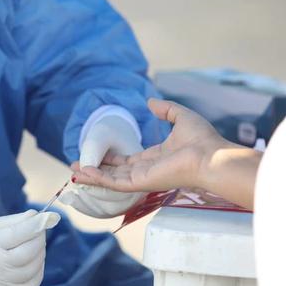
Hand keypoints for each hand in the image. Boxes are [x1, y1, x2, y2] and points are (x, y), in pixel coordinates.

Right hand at [0, 210, 60, 285]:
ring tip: (33, 245)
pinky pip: (32, 284)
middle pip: (30, 252)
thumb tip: (36, 216)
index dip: (38, 224)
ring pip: (34, 268)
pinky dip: (38, 271)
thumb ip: (11, 222)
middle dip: (40, 238)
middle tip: (38, 230)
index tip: (51, 216)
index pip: (18, 234)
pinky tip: (32, 262)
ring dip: (41, 254)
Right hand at [72, 99, 229, 192]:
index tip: (98, 152)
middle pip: (116, 171)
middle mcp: (148, 170)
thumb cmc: (201, 140)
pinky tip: (84, 173)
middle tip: (78, 164)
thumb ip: (165, 110)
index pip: (129, 160)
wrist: (210, 156)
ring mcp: (143, 178)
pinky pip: (114, 183)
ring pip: (112, 179)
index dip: (112, 157)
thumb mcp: (181, 117)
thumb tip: (150, 102)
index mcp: (157, 157)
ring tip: (75, 169)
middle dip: (97, 168)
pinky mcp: (141, 183)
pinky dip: (98, 178)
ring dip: (92, 174)